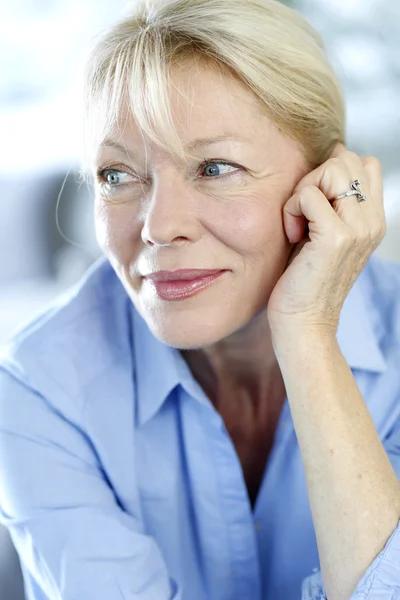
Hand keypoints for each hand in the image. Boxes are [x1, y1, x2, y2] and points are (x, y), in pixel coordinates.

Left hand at [267, 144, 385, 333]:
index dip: (331, 172)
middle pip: (346, 160)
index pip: (364, 163)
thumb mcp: (324, 230)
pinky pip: (307, 195)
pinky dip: (291, 210)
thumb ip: (333, 195)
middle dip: (314, 178)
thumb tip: (337, 150)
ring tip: (298, 225)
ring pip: (330, 170)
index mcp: (374, 219)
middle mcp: (373, 222)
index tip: (313, 206)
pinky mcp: (336, 238)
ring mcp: (359, 229)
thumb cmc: (305, 278)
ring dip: (302, 192)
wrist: (303, 323)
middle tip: (302, 215)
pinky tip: (293, 236)